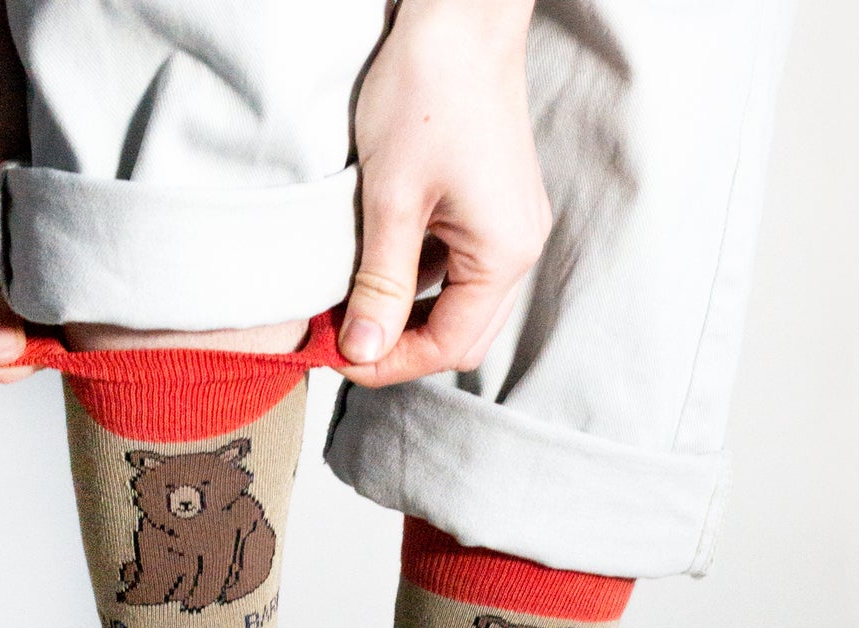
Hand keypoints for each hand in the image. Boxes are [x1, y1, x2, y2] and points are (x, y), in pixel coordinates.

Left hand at [338, 0, 548, 386]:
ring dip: (408, 316)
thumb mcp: (391, 198)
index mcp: (504, 253)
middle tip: (343, 342)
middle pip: (461, 336)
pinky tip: (377, 269)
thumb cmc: (428, 92)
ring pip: (459, 306)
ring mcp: (510, 228)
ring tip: (353, 307)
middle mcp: (519, 248)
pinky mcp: (495, 209)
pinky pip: (458, 269)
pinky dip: (418, 282)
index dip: (391, 362)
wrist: (460, 13)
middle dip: (402, 347)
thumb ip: (379, 283)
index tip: (339, 357)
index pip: (449, 345)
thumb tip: (361, 351)